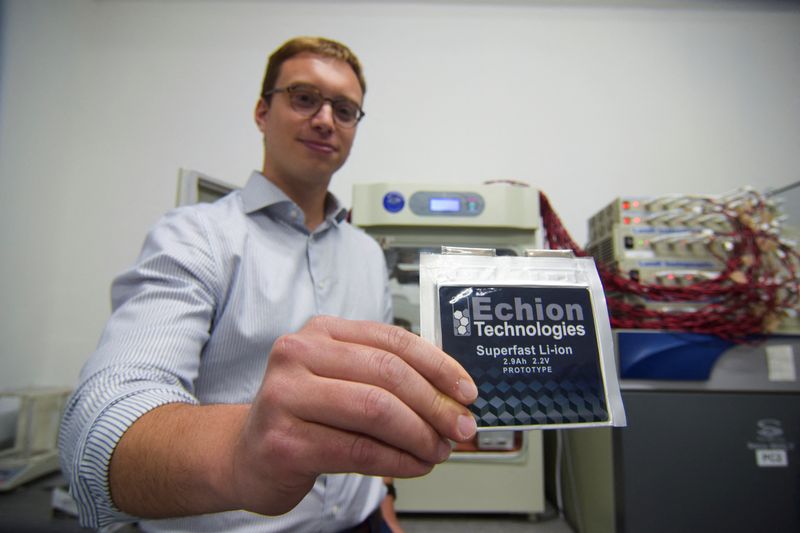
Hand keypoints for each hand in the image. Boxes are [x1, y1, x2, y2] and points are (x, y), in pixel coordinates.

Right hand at [228, 316, 477, 514]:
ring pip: (376, 410)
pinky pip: (358, 449)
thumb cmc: (304, 416)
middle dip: (435, 404)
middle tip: (461, 427)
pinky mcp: (284, 440)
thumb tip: (453, 398)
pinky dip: (398, 460)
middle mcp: (299, 354)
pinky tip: (414, 465)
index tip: (467, 391)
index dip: (439, 366)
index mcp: (321, 331)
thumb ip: (388, 379)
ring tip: (438, 449)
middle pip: (388, 373)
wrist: (246, 454)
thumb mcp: (342, 381)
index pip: (393, 340)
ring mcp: (286, 396)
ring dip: (420, 435)